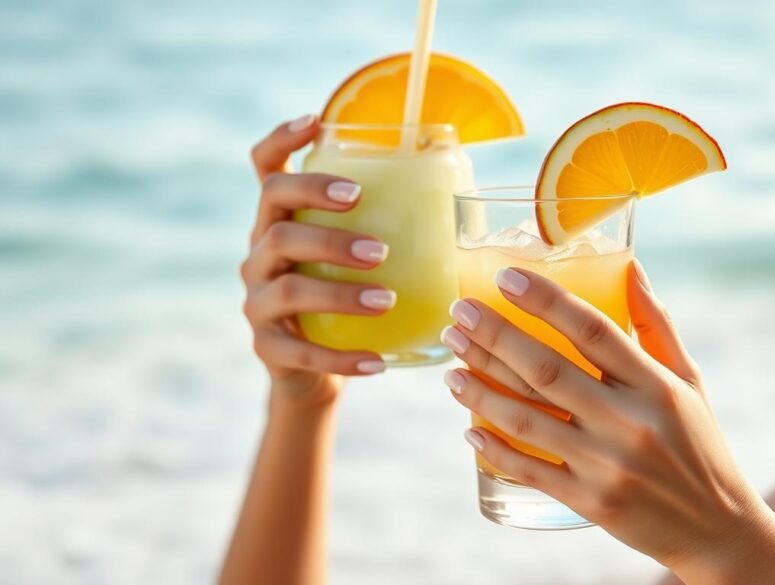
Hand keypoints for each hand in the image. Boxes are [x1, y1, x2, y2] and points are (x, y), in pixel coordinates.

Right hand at [241, 114, 391, 404]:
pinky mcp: (267, 348)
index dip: (282, 140)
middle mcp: (259, 253)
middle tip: (381, 247)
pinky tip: (378, 361)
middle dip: (329, 227)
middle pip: (277, 221)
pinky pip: (302, 352)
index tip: (316, 123)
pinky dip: (342, 358)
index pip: (266, 168)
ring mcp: (258, 301)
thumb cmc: (345, 302)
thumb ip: (387, 228)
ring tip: (388, 300)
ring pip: (289, 287)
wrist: (309, 372)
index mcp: (280, 220)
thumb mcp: (354, 261)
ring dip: (340, 292)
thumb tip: (466, 196)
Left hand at [441, 261, 774, 583]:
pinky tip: (467, 426)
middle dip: (494, 338)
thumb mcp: (688, 380)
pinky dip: (494, 448)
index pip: (593, 329)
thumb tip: (629, 265)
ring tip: (451, 365)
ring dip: (480, 389)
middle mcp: (631, 423)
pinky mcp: (591, 502)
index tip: (505, 278)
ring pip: (527, 420)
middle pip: (547, 370)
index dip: (545, 300)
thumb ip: (656, 324)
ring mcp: (608, 466)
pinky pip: (530, 469)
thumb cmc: (699, 444)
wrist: (716, 528)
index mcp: (656, 386)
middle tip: (459, 315)